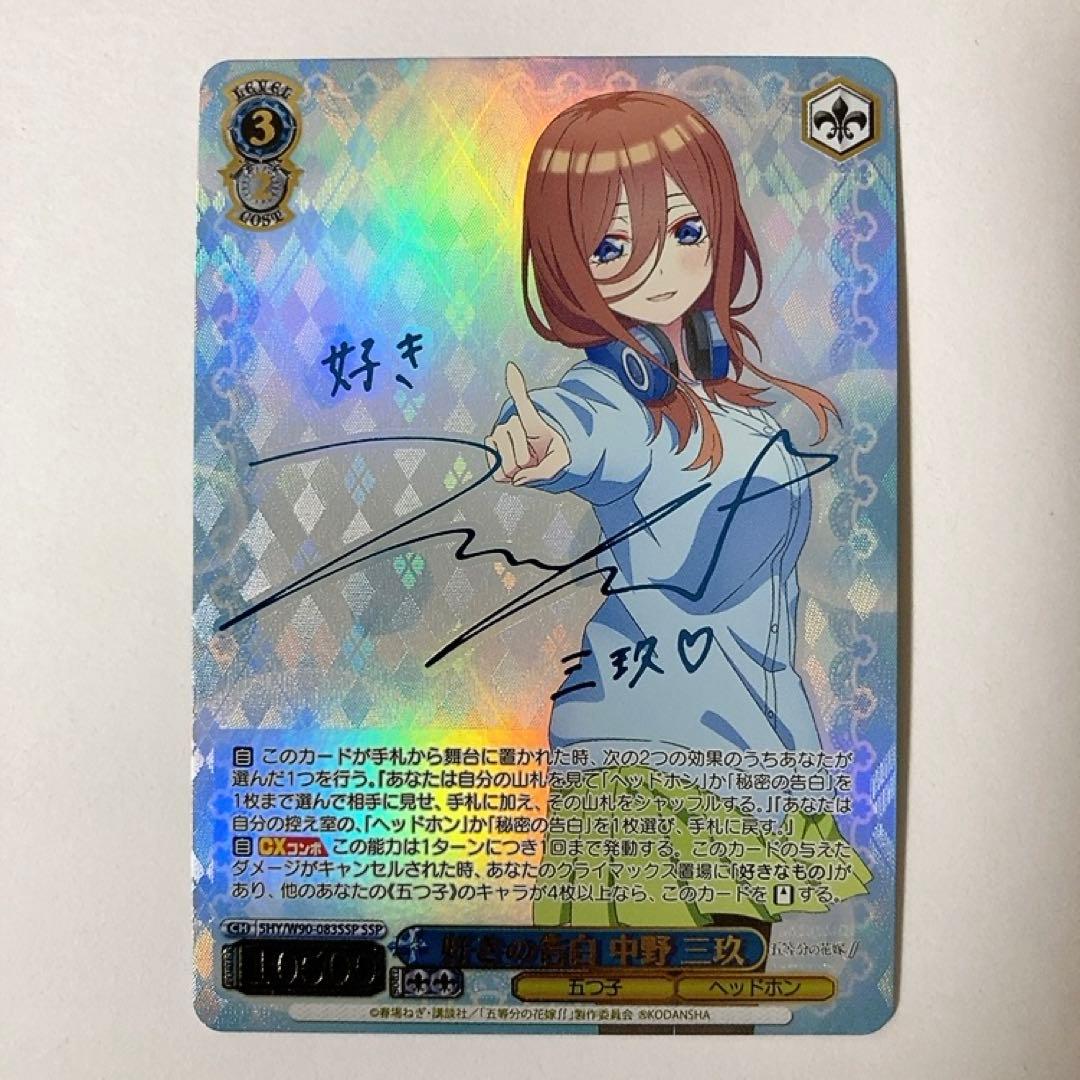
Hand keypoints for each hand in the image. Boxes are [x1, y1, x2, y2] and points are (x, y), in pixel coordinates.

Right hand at [486, 362, 569, 484]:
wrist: (540, 460)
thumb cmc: (554, 454)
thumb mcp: (561, 462)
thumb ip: (545, 472)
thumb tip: (517, 479)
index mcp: (531, 420)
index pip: (522, 401)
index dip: (517, 385)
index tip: (511, 366)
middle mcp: (511, 423)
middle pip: (519, 455)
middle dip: (528, 464)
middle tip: (534, 458)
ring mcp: (498, 434)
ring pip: (506, 464)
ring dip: (517, 470)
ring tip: (525, 462)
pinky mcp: (491, 448)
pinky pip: (496, 471)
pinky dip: (506, 476)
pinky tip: (513, 467)